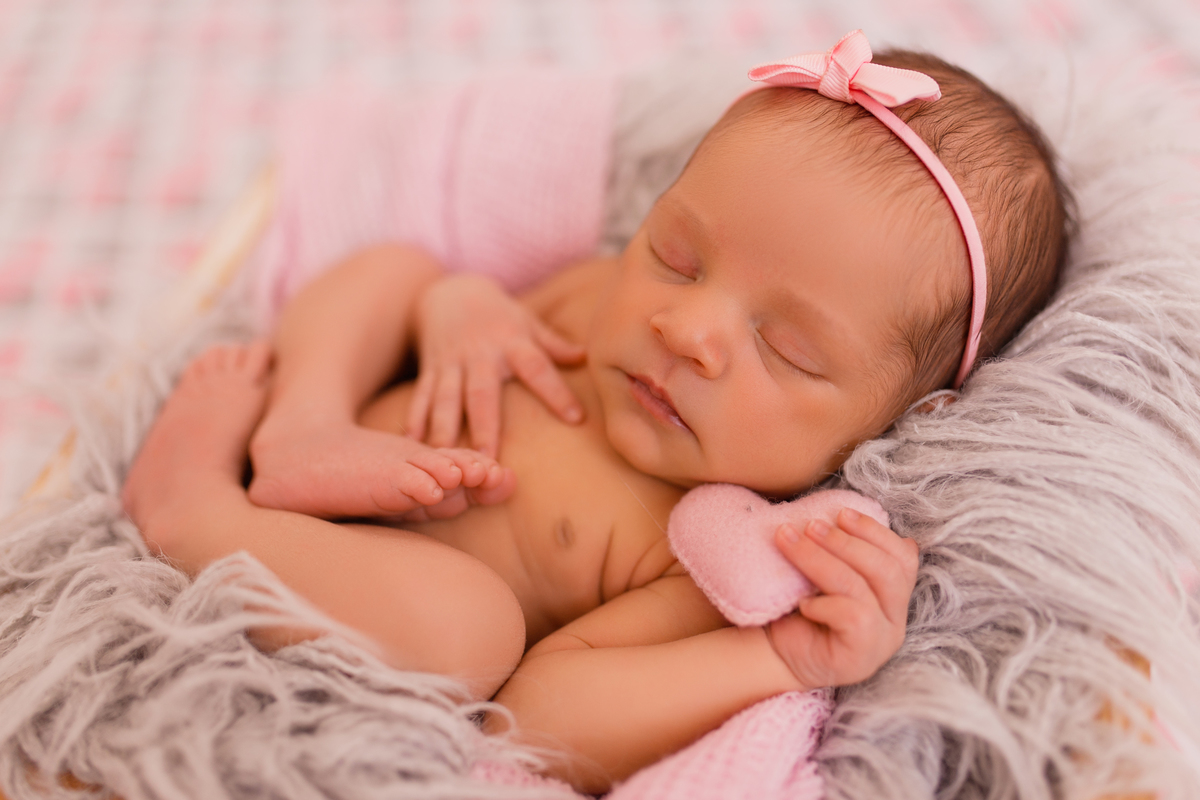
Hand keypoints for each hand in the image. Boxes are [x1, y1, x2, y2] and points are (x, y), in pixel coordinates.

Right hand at [407, 274, 585, 456]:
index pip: (538, 368)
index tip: (576, 418)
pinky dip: (415, 419)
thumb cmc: (499, 314)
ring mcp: (451, 362)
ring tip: (445, 458)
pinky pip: (421, 396)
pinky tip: (411, 444)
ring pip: (445, 399)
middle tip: (488, 459)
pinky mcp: (430, 369)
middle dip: (484, 426)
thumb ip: (555, 344)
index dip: (557, 392)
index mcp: (511, 342)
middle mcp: (480, 355)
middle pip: (482, 393)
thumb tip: (589, 357)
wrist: (451, 292)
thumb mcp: (529, 323)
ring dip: (444, 429)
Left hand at [765, 507, 918, 688]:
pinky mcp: (860, 658)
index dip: (875, 531)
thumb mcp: (823, 575)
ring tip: (790, 541)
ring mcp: (881, 642)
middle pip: (886, 571)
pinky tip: (803, 603)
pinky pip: (853, 618)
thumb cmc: (800, 609)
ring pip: (861, 589)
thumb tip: (840, 510)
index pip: (904, 558)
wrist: (774, 655)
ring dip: (822, 560)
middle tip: (811, 525)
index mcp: (892, 596)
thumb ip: (841, 551)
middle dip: (846, 542)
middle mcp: (895, 620)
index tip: (841, 512)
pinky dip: (824, 604)